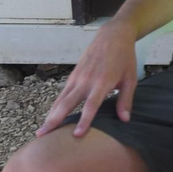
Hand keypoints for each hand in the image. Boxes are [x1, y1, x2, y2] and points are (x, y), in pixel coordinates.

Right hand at [37, 19, 138, 137]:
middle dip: (54, 120)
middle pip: (67, 103)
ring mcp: (77, 77)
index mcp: (102, 82)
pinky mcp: (73, 74)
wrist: (112, 36)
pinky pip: (62, 93)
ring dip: (50, 115)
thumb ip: (126, 100)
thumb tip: (125, 120)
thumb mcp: (131, 79)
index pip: (91, 105)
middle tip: (43, 136)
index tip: (76, 135)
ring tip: (41, 131)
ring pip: (61, 99)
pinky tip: (51, 116)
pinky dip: (55, 105)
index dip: (84, 121)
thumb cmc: (125, 58)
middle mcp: (86, 81)